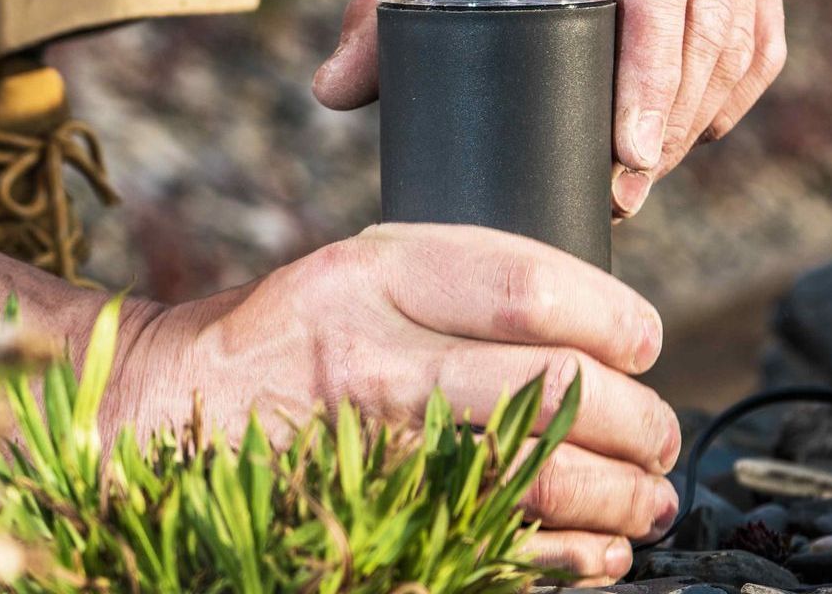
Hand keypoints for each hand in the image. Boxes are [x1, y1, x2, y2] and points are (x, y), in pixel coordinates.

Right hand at [101, 224, 678, 581]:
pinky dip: (574, 560)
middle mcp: (370, 358)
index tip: (641, 342)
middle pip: (554, 387)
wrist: (172, 410)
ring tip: (647, 496)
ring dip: (624, 496)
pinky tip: (598, 551)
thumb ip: (454, 281)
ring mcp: (369, 448)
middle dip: (640, 419)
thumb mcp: (351, 270)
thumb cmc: (282, 338)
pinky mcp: (372, 517)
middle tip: (659, 432)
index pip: (531, 289)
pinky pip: (502, 551)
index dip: (617, 320)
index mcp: (368, 277)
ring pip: (543, 477)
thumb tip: (599, 324)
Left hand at [316, 0, 786, 218]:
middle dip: (674, 110)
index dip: (649, 73)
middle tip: (630, 186)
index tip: (628, 152)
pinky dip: (738, 72)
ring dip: (705, 103)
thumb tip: (334, 93)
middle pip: (708, 5)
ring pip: (742, 12)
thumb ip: (377, 7)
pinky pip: (760, 4)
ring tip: (651, 172)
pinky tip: (702, 127)